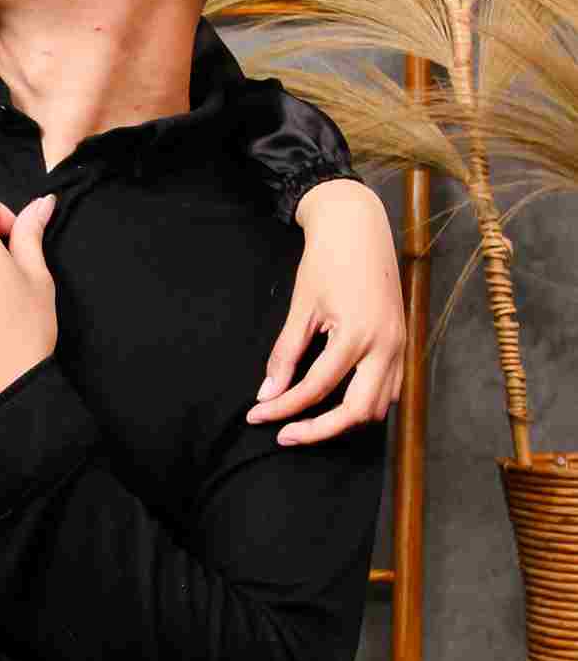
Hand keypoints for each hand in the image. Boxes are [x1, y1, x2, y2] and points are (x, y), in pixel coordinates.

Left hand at [247, 178, 404, 445]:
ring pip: (379, 407)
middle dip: (319, 430)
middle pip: (357, 411)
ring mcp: (400, 347)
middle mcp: (386, 346)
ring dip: (345, 421)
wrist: (358, 226)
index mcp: (358, 335)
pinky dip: (365, 405)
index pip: (316, 388)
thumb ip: (285, 354)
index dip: (283, 407)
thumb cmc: (327, 260)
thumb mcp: (301, 307)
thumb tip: (266, 394)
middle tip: (285, 435)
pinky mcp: (403, 344)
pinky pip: (389, 390)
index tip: (257, 416)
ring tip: (307, 423)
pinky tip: (337, 405)